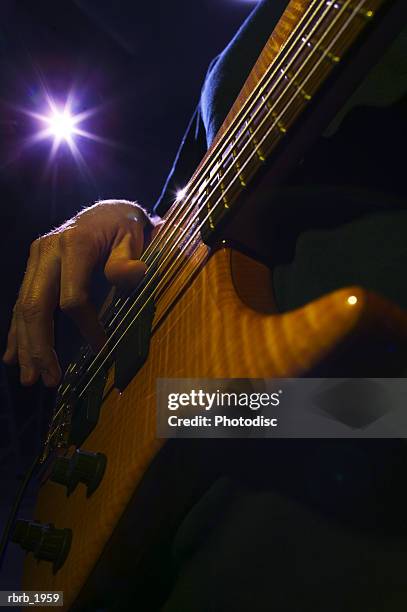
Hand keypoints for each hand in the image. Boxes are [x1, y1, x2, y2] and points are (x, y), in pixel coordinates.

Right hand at [3, 199, 155, 386]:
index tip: (102, 349)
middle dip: (40, 347)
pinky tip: (12, 355)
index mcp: (74, 244)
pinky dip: (18, 331)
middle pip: (36, 306)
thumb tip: (135, 274)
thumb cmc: (124, 228)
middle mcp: (47, 250)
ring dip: (26, 346)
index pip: (72, 298)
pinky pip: (22, 302)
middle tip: (47, 379)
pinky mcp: (33, 266)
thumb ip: (128, 259)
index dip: (86, 327)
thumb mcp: (133, 238)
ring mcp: (36, 258)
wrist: (106, 211)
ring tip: (29, 378)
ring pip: (24, 308)